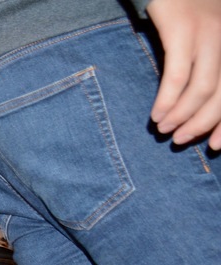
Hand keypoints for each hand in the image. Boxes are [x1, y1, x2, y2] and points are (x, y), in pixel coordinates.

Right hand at [148, 0, 220, 148]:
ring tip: (164, 130)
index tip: (214, 145)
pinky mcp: (184, 31)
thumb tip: (199, 108)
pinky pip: (177, 75)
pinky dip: (167, 100)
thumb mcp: (208, 39)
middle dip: (202, 124)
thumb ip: (209, 67)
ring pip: (202, 89)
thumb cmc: (188, 11)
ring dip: (182, 116)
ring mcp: (209, 35)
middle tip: (181, 141)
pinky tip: (157, 114)